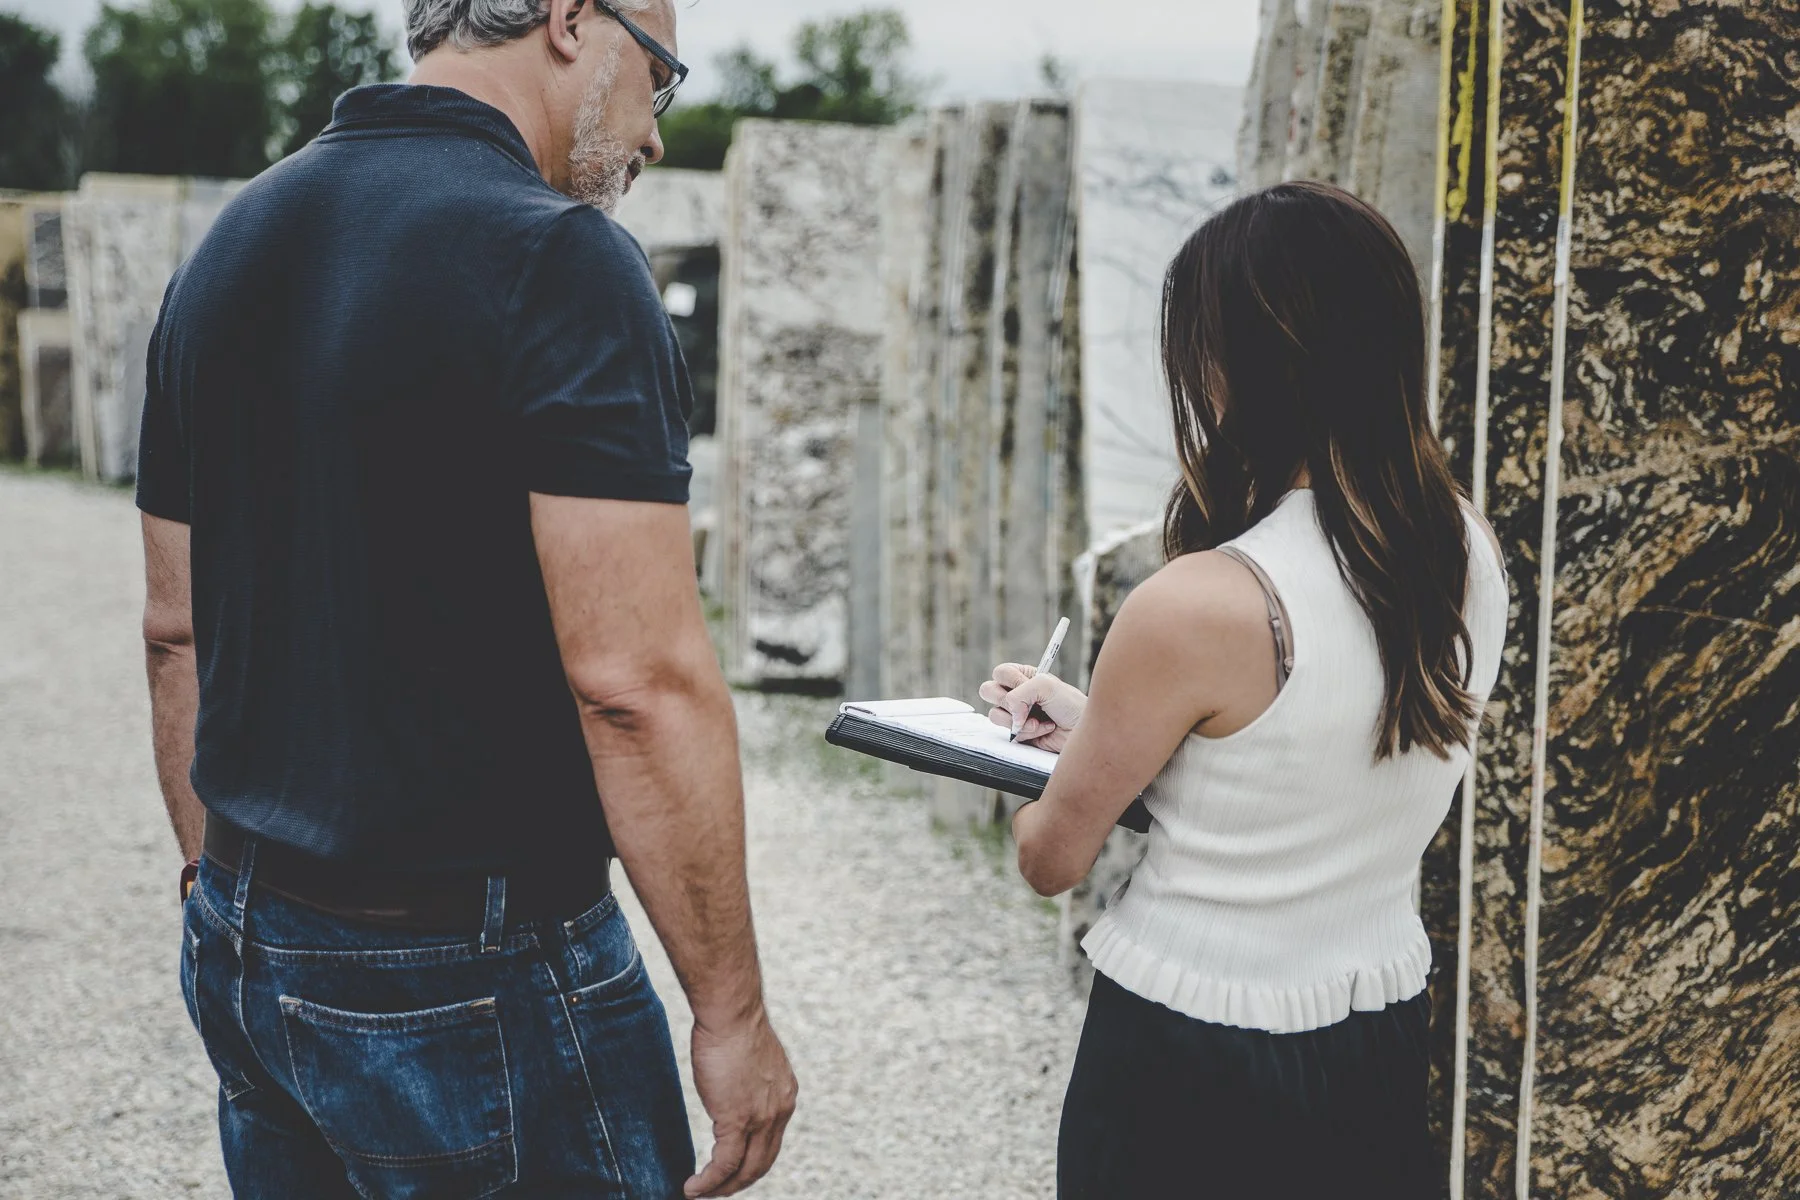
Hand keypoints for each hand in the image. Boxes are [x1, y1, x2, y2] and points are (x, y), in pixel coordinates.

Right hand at [685, 1009, 797, 1196]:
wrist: (731, 1013)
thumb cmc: (732, 1026)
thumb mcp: (751, 1060)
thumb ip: (749, 1081)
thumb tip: (733, 1088)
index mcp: (784, 1096)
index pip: (772, 1142)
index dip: (752, 1162)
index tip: (733, 1170)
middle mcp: (779, 1111)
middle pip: (762, 1163)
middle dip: (739, 1182)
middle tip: (717, 1191)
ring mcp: (760, 1118)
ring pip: (744, 1169)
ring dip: (722, 1188)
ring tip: (701, 1194)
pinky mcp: (737, 1120)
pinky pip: (724, 1164)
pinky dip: (708, 1181)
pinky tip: (692, 1187)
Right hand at [979, 663, 1086, 752]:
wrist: (1081, 731)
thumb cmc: (1070, 705)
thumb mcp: (1046, 685)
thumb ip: (1019, 692)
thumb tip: (1010, 711)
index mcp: (1024, 676)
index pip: (1000, 672)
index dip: (1010, 681)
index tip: (1026, 687)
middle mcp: (1017, 694)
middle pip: (988, 691)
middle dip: (1008, 702)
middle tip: (1027, 706)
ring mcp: (1015, 714)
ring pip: (995, 714)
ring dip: (1019, 720)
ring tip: (1039, 721)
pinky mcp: (1017, 732)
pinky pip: (1007, 732)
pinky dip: (1025, 733)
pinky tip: (1042, 730)